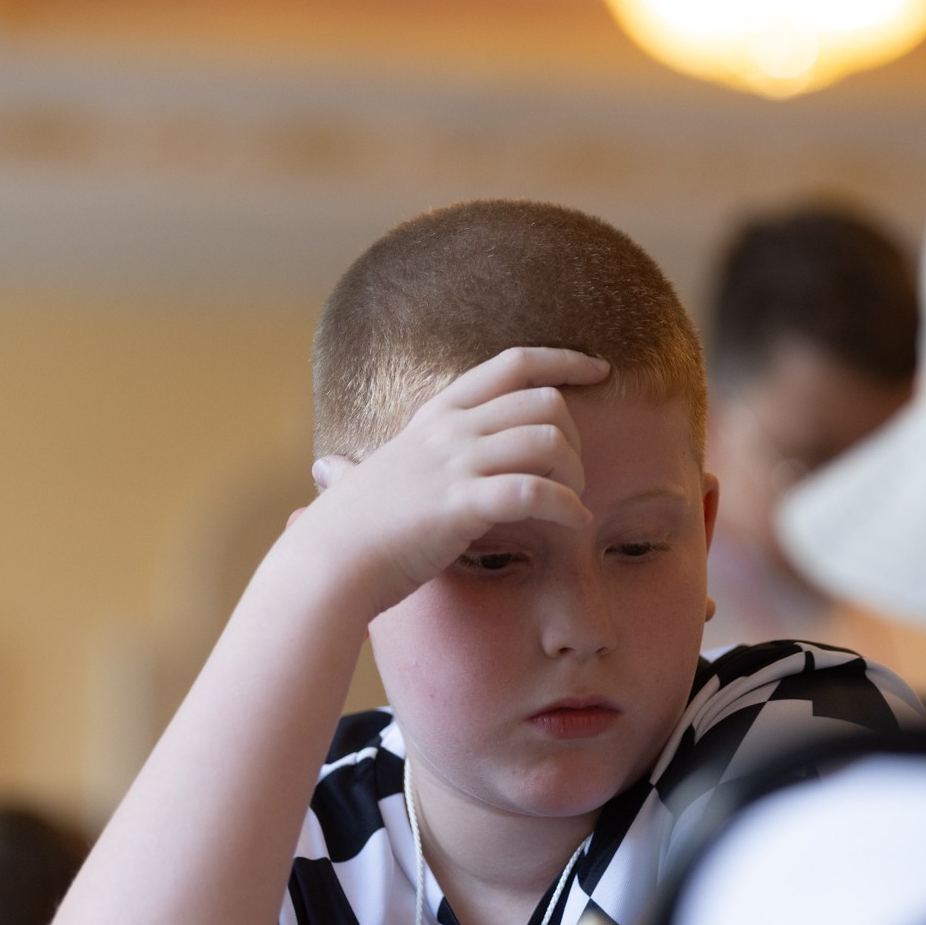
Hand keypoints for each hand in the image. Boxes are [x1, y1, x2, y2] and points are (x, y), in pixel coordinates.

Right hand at [299, 347, 609, 619]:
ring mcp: (454, 464)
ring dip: (575, 474)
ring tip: (572, 503)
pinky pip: (535, 493)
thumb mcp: (365, 479)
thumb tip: (327, 470)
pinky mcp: (461, 505)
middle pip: (544, 402)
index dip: (563, 360)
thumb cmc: (346, 531)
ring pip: (547, 441)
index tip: (598, 368)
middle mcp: (450, 430)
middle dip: (575, 438)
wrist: (328, 564)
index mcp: (437, 416)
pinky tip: (574, 524)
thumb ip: (365, 468)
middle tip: (572, 476)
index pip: (513, 363)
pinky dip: (567, 508)